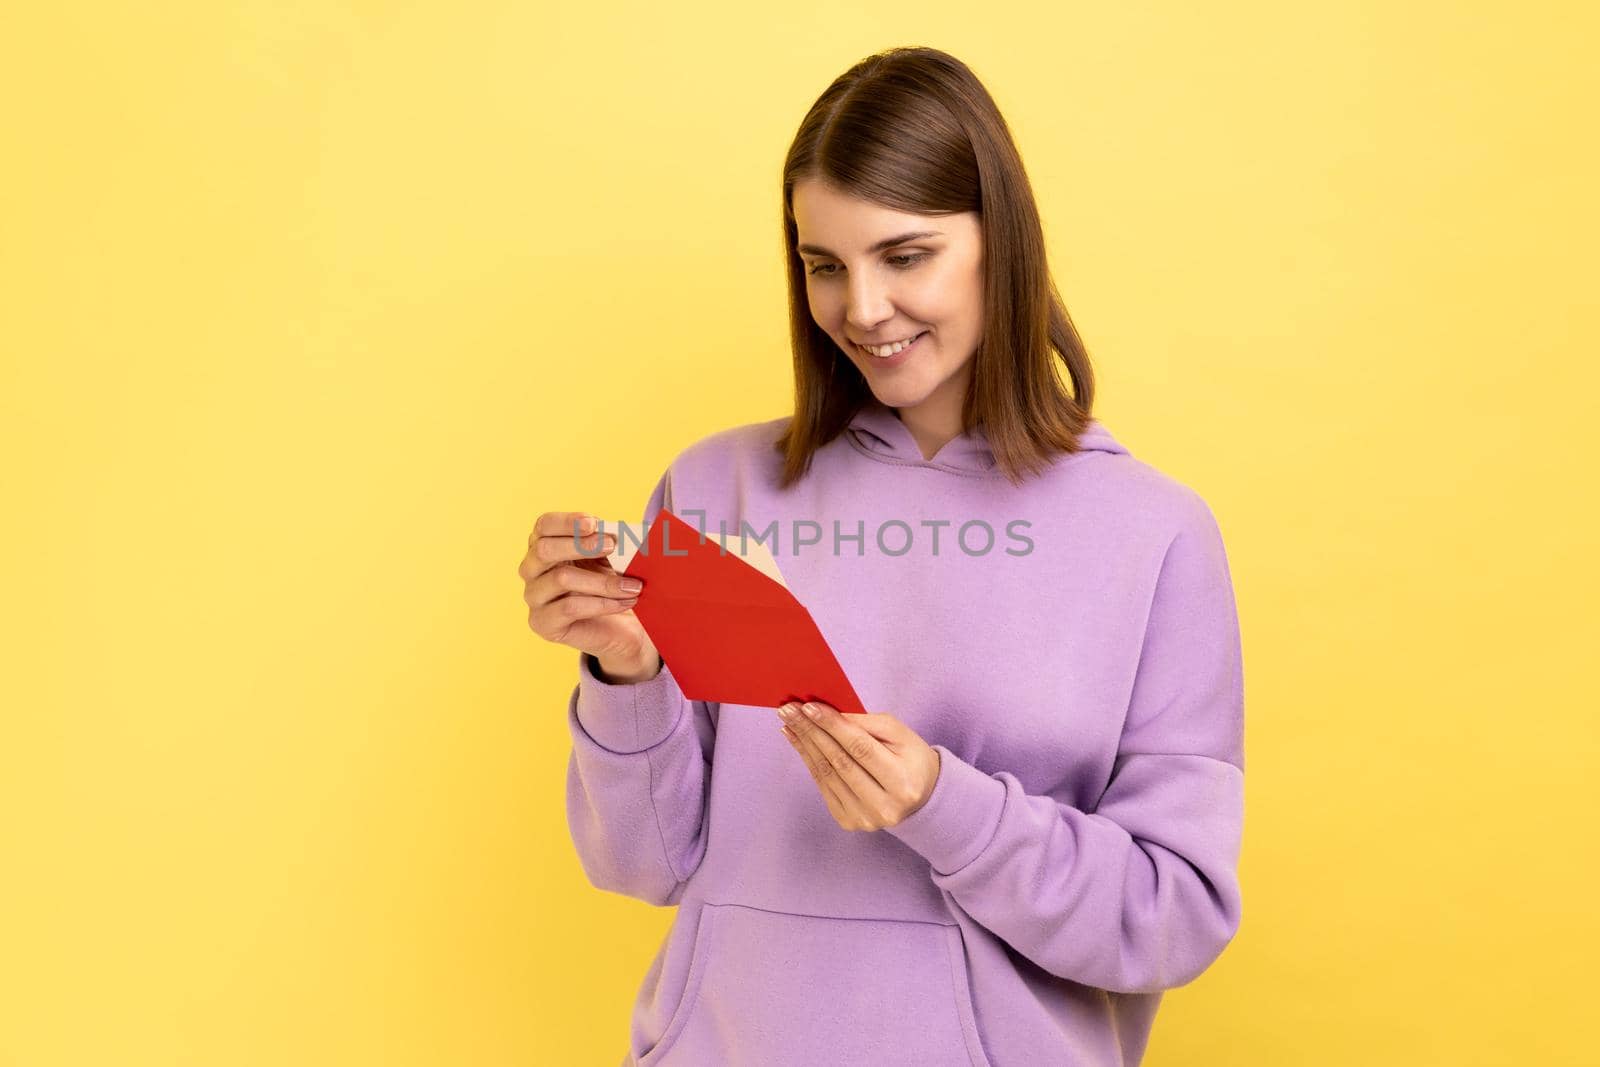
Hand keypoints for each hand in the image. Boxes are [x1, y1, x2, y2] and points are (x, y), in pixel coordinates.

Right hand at [520, 510, 660, 675]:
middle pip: (544, 550)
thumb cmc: (610, 584)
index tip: (594, 523)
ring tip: (633, 585)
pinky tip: (625, 602)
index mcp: (544, 545)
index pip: (543, 525)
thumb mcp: (610, 558)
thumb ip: (606, 542)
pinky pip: (569, 608)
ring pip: (561, 579)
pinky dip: (602, 603)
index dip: (567, 522)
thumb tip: (614, 532)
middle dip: (581, 545)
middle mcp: (531, 569)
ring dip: (603, 580)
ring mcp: (533, 597)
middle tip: (612, 545)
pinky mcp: (542, 623)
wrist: (620, 627)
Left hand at [776, 701, 941, 830]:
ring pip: (826, 774)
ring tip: (788, 722)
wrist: (922, 797)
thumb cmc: (910, 758)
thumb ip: (865, 723)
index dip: (832, 726)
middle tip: (788, 710)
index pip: (860, 748)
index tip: (808, 706)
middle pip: (839, 761)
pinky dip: (808, 761)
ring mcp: (864, 818)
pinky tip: (798, 741)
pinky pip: (823, 786)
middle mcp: (884, 805)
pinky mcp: (849, 822)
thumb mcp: (899, 734)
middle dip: (810, 731)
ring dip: (804, 744)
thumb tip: (827, 715)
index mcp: (902, 781)